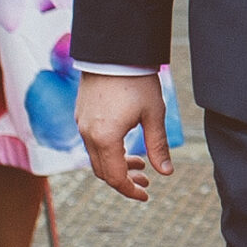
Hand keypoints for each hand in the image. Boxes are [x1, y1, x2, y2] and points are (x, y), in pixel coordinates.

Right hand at [76, 70, 170, 201]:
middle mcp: (88, 134)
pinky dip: (107, 151)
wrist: (114, 52)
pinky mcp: (81, 115)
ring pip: (96, 157)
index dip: (130, 190)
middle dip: (124, 180)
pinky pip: (91, 143)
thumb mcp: (154, 114)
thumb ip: (158, 146)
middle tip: (146, 180)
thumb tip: (166, 173)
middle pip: (103, 171)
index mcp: (105, 138)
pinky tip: (125, 145)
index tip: (146, 195)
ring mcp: (82, 124)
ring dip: (116, 165)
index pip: (115, 177)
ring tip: (140, 163)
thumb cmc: (137, 81)